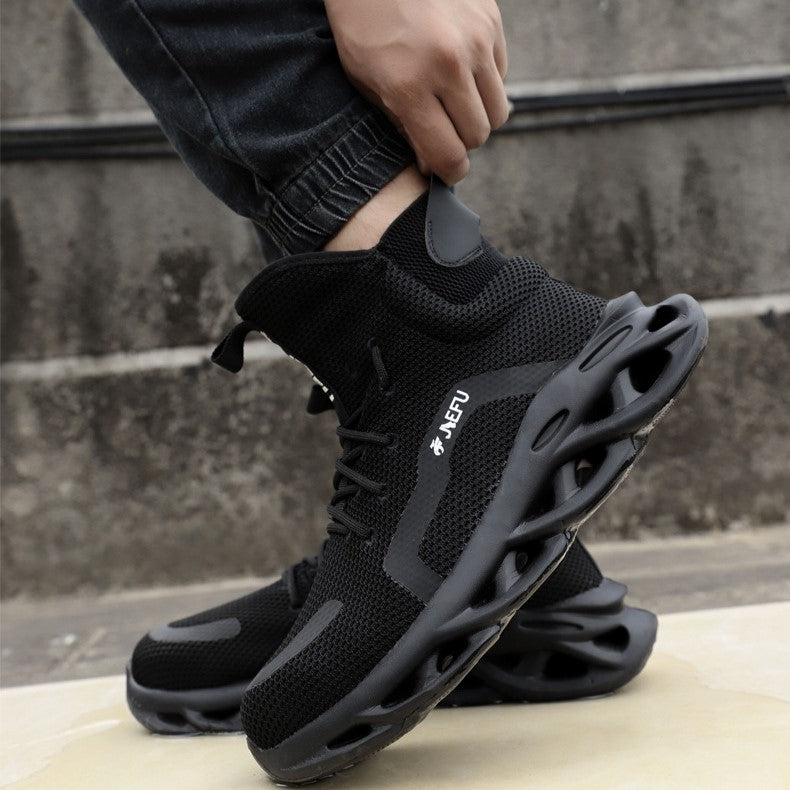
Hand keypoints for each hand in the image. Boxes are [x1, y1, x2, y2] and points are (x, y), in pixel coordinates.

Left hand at [325, 0, 508, 183]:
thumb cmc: (363, 25)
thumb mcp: (366, 82)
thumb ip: (402, 125)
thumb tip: (432, 161)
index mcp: (409, 87)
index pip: (449, 155)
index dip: (449, 172)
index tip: (446, 170)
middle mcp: (448, 65)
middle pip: (478, 136)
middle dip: (462, 143)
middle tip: (445, 133)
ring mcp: (475, 40)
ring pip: (498, 112)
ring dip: (479, 117)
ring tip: (455, 106)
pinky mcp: (491, 21)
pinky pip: (501, 76)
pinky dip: (485, 84)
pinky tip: (461, 72)